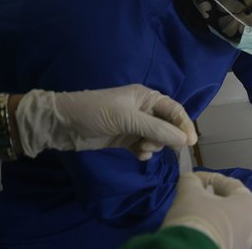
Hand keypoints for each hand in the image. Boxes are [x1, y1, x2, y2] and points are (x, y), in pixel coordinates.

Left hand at [16, 84, 196, 159]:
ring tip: (140, 148)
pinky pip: (145, 147)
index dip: (184, 125)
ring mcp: (134, 125)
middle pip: (168, 126)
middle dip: (166, 138)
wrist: (61, 124)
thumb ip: (156, 129)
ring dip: (154, 145)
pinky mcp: (125, 139)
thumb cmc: (94, 112)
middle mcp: (143, 110)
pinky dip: (144, 152)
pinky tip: (137, 154)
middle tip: (154, 145)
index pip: (174, 110)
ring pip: (157, 138)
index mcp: (146, 97)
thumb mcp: (127, 119)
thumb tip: (184, 140)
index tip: (190, 143)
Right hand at [162, 172, 251, 248]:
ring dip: (210, 214)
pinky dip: (210, 229)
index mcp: (248, 205)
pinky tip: (195, 228)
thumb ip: (190, 181)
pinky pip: (222, 235)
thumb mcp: (189, 194)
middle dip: (211, 197)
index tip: (194, 178)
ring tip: (192, 211)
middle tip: (194, 194)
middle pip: (231, 204)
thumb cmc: (197, 220)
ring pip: (226, 221)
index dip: (210, 178)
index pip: (231, 184)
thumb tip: (189, 179)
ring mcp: (243, 242)